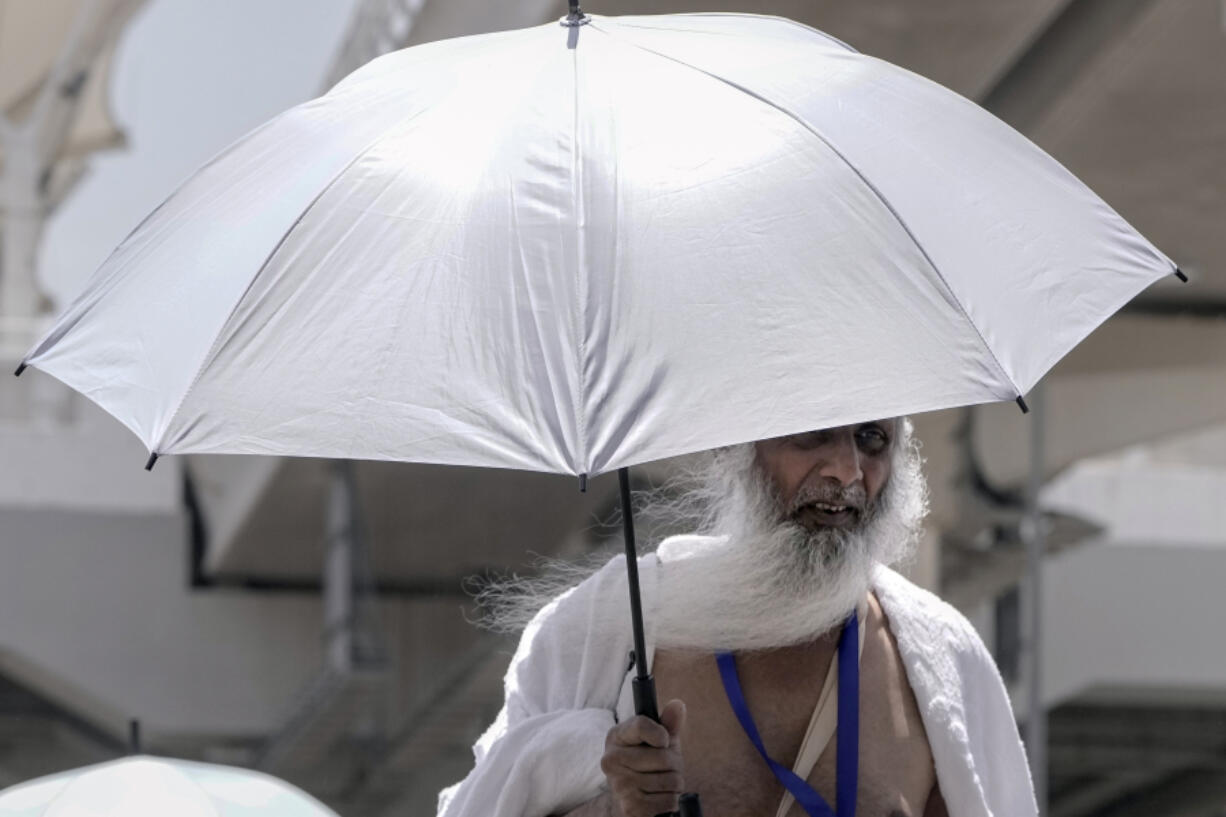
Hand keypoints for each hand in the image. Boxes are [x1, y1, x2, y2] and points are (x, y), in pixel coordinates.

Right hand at [600, 699, 685, 816]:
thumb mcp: (658, 738)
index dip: (661, 734)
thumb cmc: (648, 759)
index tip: (665, 740)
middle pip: (662, 757)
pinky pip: (667, 801)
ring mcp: (619, 784)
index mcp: (616, 736)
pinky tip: (660, 796)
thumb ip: (667, 722)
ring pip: (668, 780)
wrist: (633, 792)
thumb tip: (678, 705)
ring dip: (675, 783)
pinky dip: (671, 800)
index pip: (642, 725)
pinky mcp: (630, 807)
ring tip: (664, 781)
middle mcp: (611, 760)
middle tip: (668, 767)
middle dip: (675, 764)